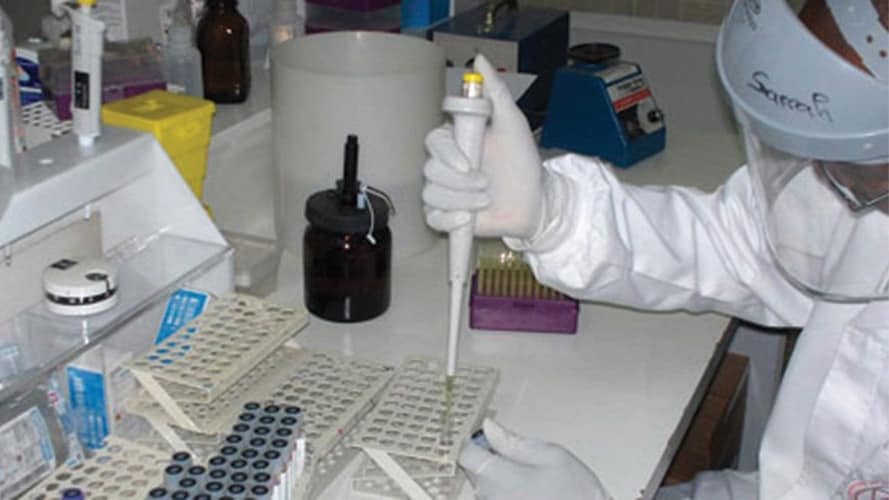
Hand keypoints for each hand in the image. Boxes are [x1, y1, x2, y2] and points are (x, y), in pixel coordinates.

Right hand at [422, 55, 543, 238]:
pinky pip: (432, 217)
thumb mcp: (513, 125)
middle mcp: (445, 165)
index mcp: (456, 140)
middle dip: (460, 182)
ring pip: (431, 193)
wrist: (534, 203)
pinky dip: (449, 219)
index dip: (447, 153)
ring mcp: (442, 190)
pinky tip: (467, 218)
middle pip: (430, 169)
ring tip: (486, 199)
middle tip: (486, 184)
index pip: (434, 141)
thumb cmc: (522, 163)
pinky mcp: (444, 214)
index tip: (467, 163)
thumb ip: (495, 94)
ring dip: (462, 200)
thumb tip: (480, 59)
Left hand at [459, 419, 611, 499]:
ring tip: (526, 475)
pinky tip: (525, 490)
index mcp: (500, 477)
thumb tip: (490, 427)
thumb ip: (515, 441)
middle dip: (487, 458)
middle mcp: (492, 497)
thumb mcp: (551, 455)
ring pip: (483, 486)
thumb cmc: (576, 493)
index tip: (486, 436)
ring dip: (496, 476)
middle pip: (473, 471)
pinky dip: (503, 491)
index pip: (466, 455)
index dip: (475, 442)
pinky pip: (494, 499)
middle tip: (513, 453)